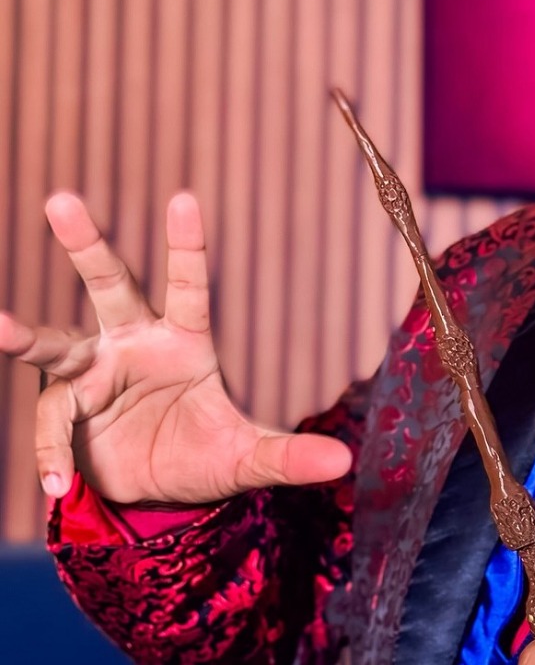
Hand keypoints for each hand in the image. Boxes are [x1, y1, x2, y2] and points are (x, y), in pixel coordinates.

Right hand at [0, 191, 351, 505]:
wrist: (156, 496)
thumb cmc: (204, 457)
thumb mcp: (246, 459)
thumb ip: (288, 457)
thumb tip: (344, 463)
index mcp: (185, 340)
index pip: (189, 285)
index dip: (186, 245)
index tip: (183, 198)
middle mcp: (132, 343)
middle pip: (109, 285)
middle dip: (86, 243)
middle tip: (62, 199)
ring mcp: (92, 373)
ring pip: (56, 344)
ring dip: (25, 336)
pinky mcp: (65, 408)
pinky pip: (53, 425)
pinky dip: (53, 456)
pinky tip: (60, 485)